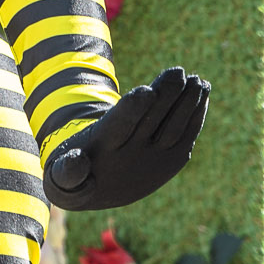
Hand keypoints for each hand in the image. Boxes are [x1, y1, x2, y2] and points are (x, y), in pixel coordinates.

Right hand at [43, 66, 208, 210]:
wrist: (100, 191)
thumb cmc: (76, 168)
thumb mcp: (62, 171)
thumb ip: (69, 169)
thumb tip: (77, 163)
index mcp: (103, 154)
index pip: (120, 127)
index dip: (133, 109)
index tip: (145, 91)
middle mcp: (133, 160)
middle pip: (152, 123)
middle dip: (167, 96)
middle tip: (178, 72)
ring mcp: (156, 163)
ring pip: (175, 129)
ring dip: (188, 103)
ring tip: (196, 80)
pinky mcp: (172, 163)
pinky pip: (187, 135)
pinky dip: (196, 113)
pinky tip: (201, 93)